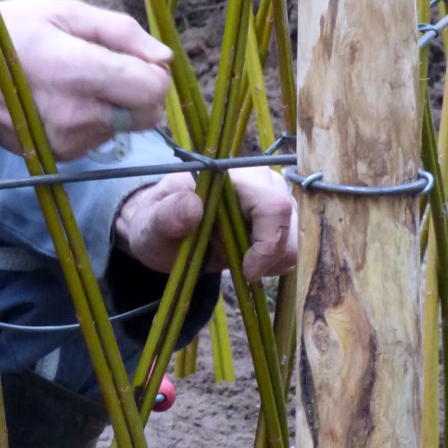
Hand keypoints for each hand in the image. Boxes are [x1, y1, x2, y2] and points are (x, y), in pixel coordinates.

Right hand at [0, 0, 172, 160]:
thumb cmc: (11, 33)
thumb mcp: (65, 14)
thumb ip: (122, 34)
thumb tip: (164, 59)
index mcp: (80, 73)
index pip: (152, 90)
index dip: (154, 74)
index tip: (138, 61)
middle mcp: (77, 115)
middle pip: (148, 116)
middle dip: (142, 94)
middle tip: (114, 71)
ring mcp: (69, 141)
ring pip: (126, 129)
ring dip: (117, 108)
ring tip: (78, 84)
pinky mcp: (62, 156)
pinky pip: (101, 140)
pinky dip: (96, 122)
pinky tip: (66, 103)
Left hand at [115, 168, 296, 281]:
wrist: (163, 232)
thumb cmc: (156, 225)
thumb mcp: (151, 225)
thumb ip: (167, 215)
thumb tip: (193, 206)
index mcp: (232, 175)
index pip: (273, 206)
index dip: (267, 244)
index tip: (246, 271)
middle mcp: (262, 183)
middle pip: (291, 224)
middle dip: (270, 257)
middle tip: (239, 270)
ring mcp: (275, 201)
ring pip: (295, 240)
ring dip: (271, 262)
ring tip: (238, 261)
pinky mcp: (280, 222)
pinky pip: (291, 249)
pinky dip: (273, 264)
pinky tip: (248, 261)